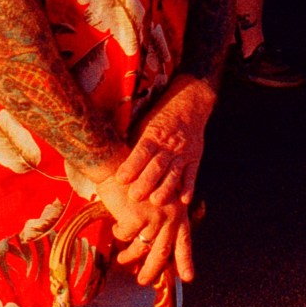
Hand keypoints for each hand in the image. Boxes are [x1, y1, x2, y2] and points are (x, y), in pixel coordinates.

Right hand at [94, 167, 191, 284]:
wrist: (117, 162)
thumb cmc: (134, 179)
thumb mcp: (155, 198)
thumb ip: (160, 220)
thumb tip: (154, 247)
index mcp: (177, 210)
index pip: (184, 240)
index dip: (185, 260)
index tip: (187, 278)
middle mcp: (169, 214)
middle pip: (162, 251)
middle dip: (152, 270)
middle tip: (143, 280)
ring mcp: (154, 215)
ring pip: (141, 247)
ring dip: (129, 256)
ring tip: (122, 259)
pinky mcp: (136, 216)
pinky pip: (125, 236)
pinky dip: (119, 234)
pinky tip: (116, 228)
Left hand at [115, 77, 213, 206]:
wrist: (187, 104)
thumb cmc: (159, 117)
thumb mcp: (144, 124)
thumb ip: (133, 141)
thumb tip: (112, 154)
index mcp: (153, 135)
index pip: (142, 151)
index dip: (131, 165)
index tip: (120, 179)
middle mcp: (168, 145)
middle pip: (157, 165)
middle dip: (146, 182)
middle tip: (134, 197)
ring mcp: (183, 152)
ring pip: (174, 172)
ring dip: (166, 188)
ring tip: (156, 202)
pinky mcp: (194, 158)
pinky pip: (192, 174)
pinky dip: (189, 187)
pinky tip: (184, 200)